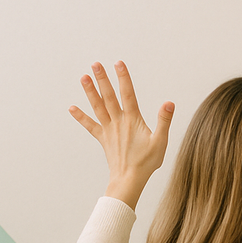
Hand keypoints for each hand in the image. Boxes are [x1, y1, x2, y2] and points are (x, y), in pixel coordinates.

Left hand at [69, 61, 173, 209]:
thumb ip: (164, 121)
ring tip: (83, 77)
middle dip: (102, 79)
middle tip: (95, 64)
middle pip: (109, 97)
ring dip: (90, 92)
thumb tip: (169, 103)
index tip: (119, 63)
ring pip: (98, 107)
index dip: (123, 78)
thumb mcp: (161, 141)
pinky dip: (81, 117)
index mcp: (133, 121)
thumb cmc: (146, 162)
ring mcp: (109, 130)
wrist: (129, 179)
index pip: (128, 94)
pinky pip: (90, 125)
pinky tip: (72, 108)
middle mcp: (118, 122)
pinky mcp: (103, 139)